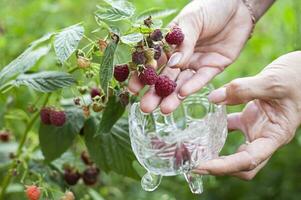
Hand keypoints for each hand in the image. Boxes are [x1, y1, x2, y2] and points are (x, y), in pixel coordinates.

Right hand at [128, 0, 253, 113]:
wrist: (238, 5)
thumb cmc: (211, 6)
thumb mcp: (191, 19)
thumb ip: (182, 41)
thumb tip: (172, 64)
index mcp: (170, 42)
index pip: (153, 61)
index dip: (143, 75)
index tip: (133, 88)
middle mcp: (181, 56)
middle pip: (165, 77)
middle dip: (155, 93)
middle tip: (145, 108)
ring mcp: (196, 63)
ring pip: (182, 82)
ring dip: (172, 96)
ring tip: (163, 109)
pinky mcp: (212, 67)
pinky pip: (201, 79)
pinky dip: (193, 86)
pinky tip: (183, 95)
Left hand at [193, 51, 300, 179]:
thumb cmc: (297, 76)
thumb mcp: (272, 82)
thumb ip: (244, 89)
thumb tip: (213, 98)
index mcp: (275, 135)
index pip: (249, 160)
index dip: (225, 167)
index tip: (202, 166)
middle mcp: (265, 137)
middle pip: (240, 164)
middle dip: (217, 167)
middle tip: (192, 162)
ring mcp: (257, 128)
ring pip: (234, 149)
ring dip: (215, 151)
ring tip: (193, 149)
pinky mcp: (250, 118)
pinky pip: (230, 127)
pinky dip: (215, 129)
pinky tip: (201, 124)